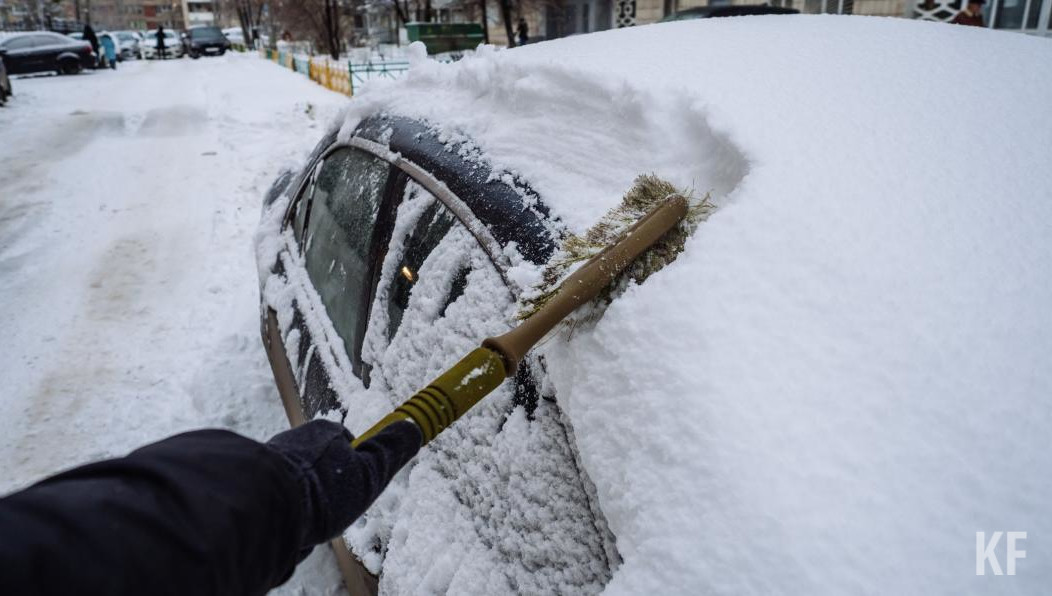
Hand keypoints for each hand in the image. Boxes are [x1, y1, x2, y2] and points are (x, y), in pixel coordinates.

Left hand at [266, 419, 420, 549]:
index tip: (352, 492)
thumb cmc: (324, 490)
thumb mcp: (370, 472)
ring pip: (296, 484)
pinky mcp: (251, 481)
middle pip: (319, 467)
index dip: (353, 471)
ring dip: (303, 504)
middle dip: (325, 490)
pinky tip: (287, 528)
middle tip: (328, 513)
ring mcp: (270, 459)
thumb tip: (414, 428)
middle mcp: (296, 439)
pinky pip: (273, 498)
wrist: (265, 506)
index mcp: (325, 431)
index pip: (345, 445)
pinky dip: (281, 513)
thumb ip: (392, 451)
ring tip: (306, 525)